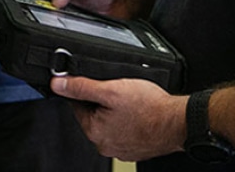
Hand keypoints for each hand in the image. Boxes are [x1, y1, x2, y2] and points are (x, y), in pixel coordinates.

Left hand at [50, 75, 185, 161]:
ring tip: (134, 103)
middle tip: (122, 92)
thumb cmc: (149, 107)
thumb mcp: (112, 89)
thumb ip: (82, 86)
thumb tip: (57, 84)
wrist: (177, 122)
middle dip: (104, 102)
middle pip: (95, 115)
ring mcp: (120, 149)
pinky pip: (126, 131)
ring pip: (111, 123)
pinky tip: (140, 114)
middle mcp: (104, 144)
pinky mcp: (135, 149)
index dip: (88, 90)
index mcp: (94, 130)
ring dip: (117, 113)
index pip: (78, 106)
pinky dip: (131, 122)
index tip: (102, 85)